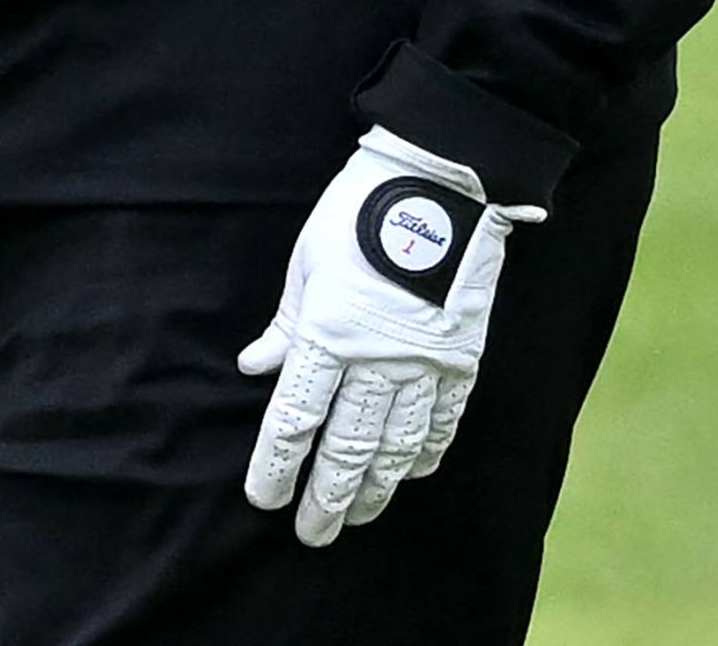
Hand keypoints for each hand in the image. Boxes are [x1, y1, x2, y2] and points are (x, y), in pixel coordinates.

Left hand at [237, 128, 545, 545]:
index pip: (296, 417)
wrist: (439, 184)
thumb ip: (285, 325)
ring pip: (395, 447)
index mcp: (328, 331)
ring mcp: (425, 363)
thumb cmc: (357, 213)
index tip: (264, 498)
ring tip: (354, 515)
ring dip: (371, 488)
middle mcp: (377, 358)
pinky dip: (422, 456)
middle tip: (310, 532)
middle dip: (325, 496)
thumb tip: (256, 369)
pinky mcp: (461, 359)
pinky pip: (441, 423)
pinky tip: (406, 475)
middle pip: (346, 447)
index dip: (277, 464)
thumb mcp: (306, 261)